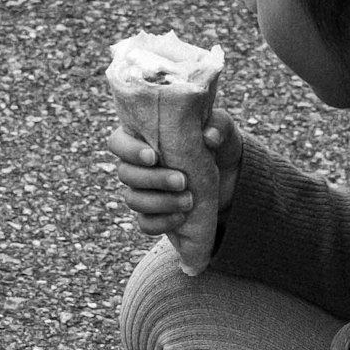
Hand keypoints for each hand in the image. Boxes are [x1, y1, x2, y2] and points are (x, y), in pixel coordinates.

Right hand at [100, 115, 240, 239]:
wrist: (231, 176)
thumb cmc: (219, 144)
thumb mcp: (223, 129)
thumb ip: (218, 125)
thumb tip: (210, 137)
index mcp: (144, 139)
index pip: (117, 143)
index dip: (129, 151)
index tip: (153, 156)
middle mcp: (138, 166)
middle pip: (125, 174)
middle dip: (153, 179)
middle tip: (182, 181)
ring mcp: (144, 192)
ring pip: (133, 200)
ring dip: (160, 202)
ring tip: (189, 200)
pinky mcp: (156, 215)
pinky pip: (146, 224)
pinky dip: (162, 223)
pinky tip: (182, 218)